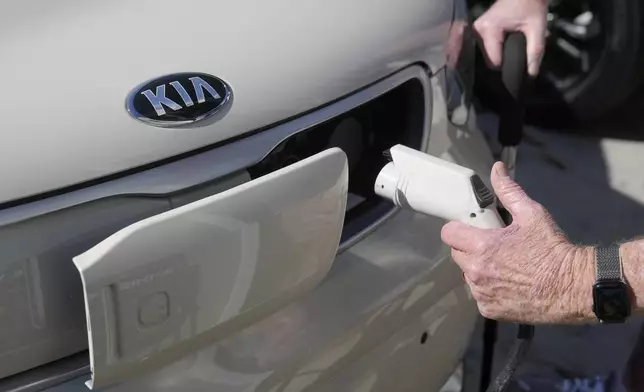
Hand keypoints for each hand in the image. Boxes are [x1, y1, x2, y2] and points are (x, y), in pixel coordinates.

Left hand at [441, 162, 594, 323]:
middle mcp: (476, 271)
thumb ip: (509, 191)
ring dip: (479, 270)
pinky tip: (508, 285)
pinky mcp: (489, 310)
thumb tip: (497, 169)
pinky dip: (489, 290)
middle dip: (470, 249)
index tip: (471, 229)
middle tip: (494, 247)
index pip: (449, 234)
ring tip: (504, 267)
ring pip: (468, 276)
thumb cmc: (552, 248)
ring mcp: (481, 293)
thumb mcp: (532, 214)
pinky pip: (479, 296)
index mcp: (482, 246)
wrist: (574, 287)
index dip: (459, 229)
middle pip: (457, 255)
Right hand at [474, 0, 547, 75]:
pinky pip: (487, 49)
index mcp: (489, 29)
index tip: (521, 59)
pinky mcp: (477, 30)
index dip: (509, 64)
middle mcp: (478, 30)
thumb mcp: (537, 27)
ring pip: (487, 56)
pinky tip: (505, 41)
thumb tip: (532, 74)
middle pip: (490, 60)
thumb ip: (535, 51)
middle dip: (505, 58)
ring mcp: (476, 30)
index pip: (495, 62)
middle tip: (519, 47)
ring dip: (501, 53)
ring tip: (513, 42)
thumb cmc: (531, 4)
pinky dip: (497, 48)